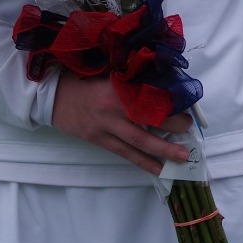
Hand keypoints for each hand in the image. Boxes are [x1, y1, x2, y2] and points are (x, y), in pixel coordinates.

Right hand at [49, 72, 193, 175]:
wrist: (52, 96)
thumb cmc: (83, 79)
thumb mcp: (108, 73)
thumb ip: (131, 80)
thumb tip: (162, 87)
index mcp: (116, 87)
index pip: (148, 97)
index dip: (168, 104)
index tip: (187, 108)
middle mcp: (112, 108)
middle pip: (147, 121)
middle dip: (171, 129)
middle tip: (190, 134)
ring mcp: (104, 127)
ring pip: (138, 142)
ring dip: (161, 151)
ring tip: (180, 160)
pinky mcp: (98, 140)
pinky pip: (124, 153)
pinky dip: (142, 162)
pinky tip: (157, 169)